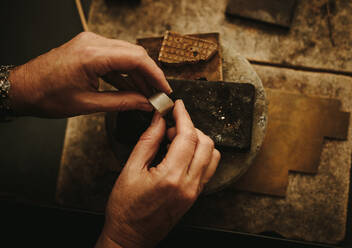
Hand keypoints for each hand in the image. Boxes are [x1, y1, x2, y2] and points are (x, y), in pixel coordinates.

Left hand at [8, 32, 171, 117]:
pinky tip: (132, 88)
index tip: (165, 89)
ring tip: (147, 94)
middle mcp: (93, 42)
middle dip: (149, 75)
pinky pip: (115, 57)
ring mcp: (90, 43)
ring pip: (126, 55)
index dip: (155, 75)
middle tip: (158, 94)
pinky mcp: (89, 48)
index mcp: (92, 55)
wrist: (23, 88)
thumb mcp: (88, 104)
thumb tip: (145, 104)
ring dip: (138, 74)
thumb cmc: (47, 96)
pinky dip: (125, 72)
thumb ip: (122, 102)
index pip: (136, 58)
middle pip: (135, 54)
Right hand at [96, 100, 220, 247]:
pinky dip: (200, 154)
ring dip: (198, 141)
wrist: (130, 237)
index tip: (178, 107)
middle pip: (205, 143)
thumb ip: (148, 141)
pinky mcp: (195, 196)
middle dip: (190, 128)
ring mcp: (195, 192)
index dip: (184, 116)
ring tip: (176, 141)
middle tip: (170, 128)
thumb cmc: (125, 208)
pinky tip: (181, 154)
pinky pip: (208, 168)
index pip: (188, 137)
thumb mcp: (131, 169)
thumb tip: (159, 120)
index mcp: (171, 177)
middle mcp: (189, 185)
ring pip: (212, 155)